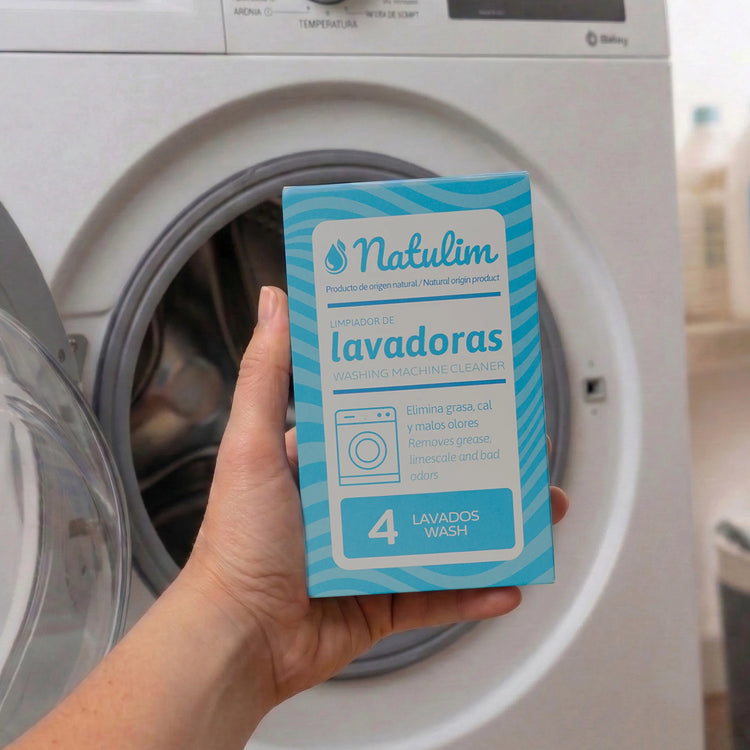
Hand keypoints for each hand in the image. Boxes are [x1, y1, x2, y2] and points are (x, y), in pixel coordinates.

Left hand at [183, 286, 568, 713]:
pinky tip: (510, 579)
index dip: (426, 398)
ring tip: (535, 508)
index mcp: (327, 462)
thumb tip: (276, 301)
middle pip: (428, 473)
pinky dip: (476, 588)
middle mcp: (354, 502)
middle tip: (517, 442)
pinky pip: (440, 592)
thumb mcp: (251, 446)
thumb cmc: (237, 543)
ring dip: (493, 521)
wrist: (238, 640)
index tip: (464, 376)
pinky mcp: (384, 599)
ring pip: (446, 529)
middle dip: (477, 459)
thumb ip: (266, 375)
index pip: (385, 416)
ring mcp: (374, 551)